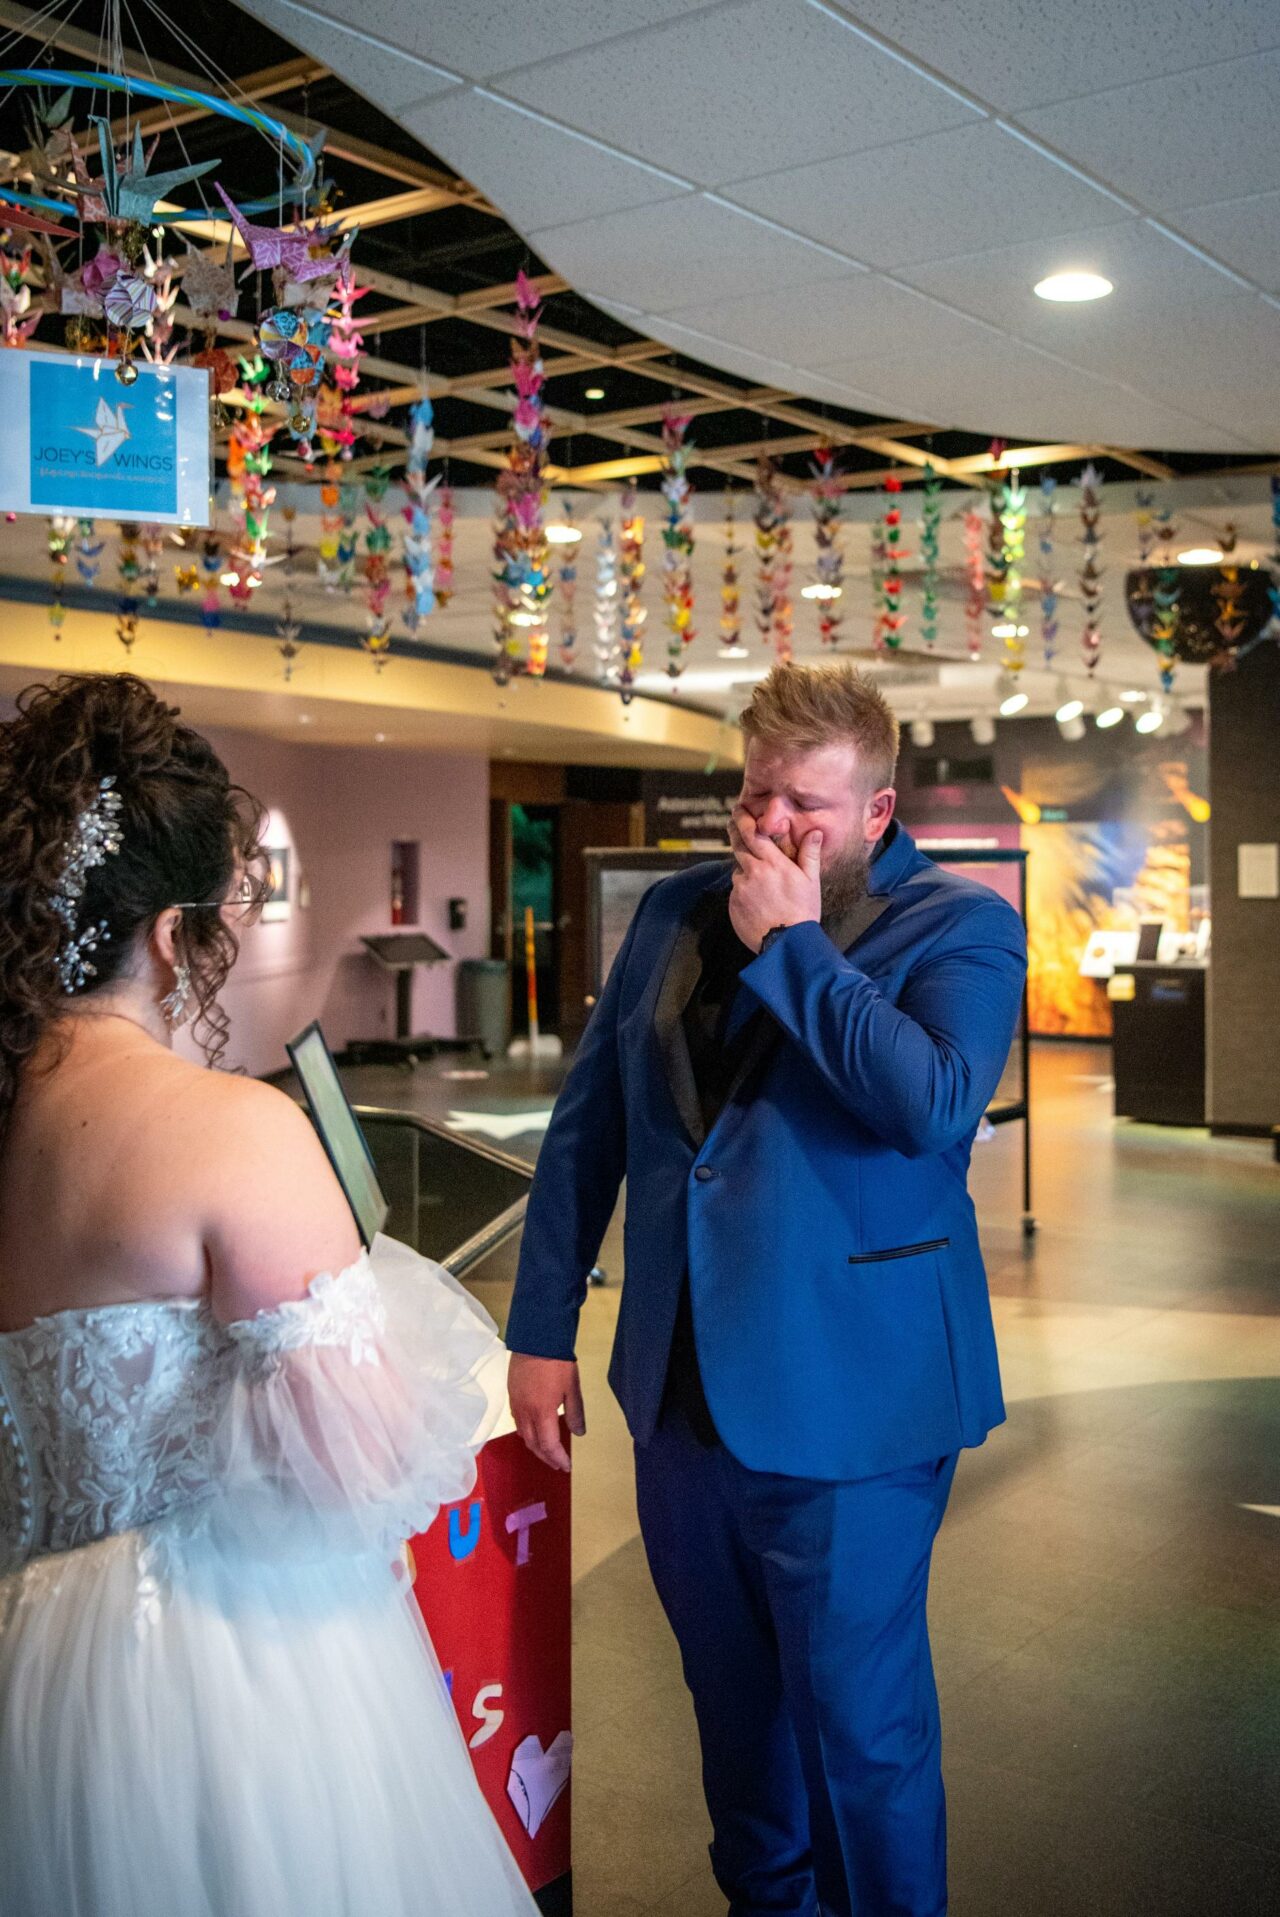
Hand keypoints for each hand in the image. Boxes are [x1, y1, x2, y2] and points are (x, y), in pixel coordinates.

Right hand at [509, 1354, 584, 1473]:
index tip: (567, 1466)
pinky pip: (517, 1422)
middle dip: (546, 1457)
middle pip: (533, 1444)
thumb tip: (578, 1433)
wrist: (535, 1338)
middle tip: (557, 1463)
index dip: (558, 1458)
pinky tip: (533, 1431)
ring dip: (535, 1447)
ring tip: (547, 1451)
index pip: (549, 1445)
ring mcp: (516, 1404)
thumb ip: (575, 1413)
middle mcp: (525, 1412)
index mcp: (542, 1413)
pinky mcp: (511, 1395)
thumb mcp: (572, 1388)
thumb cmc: (557, 1362)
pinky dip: (526, 1433)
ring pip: (523, 1434)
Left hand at [728, 807, 821, 952]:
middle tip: (734, 824)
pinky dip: (744, 890)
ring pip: (738, 870)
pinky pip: (736, 890)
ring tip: (763, 883)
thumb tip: (814, 832)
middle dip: (736, 834)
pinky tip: (759, 901)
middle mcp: (753, 872)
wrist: (786, 945)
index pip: (752, 833)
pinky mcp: (733, 904)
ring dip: (746, 869)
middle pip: (738, 846)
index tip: (738, 810)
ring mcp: (740, 889)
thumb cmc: (802, 913)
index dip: (743, 820)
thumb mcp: (811, 882)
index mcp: (773, 864)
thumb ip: (809, 854)